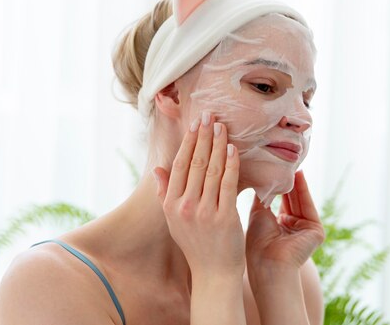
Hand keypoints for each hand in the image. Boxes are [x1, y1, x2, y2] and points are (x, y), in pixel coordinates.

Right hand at [155, 112, 244, 278]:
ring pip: (212, 169)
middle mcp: (185, 206)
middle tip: (209, 114)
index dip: (187, 142)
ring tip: (221, 125)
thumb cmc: (196, 245)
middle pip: (195, 163)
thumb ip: (165, 194)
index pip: (179, 166)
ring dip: (217, 144)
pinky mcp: (225, 217)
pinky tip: (232, 148)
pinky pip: (228, 184)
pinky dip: (230, 164)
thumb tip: (157, 170)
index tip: (194, 124)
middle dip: (203, 136)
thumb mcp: (173, 221)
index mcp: (171, 205)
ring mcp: (205, 211)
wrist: (214, 274)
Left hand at [245, 171, 324, 273]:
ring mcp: (306, 230)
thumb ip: (262, 196)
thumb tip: (260, 176)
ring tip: (290, 164)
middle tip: (283, 160)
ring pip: (300, 200)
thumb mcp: (258, 213)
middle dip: (287, 180)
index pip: (280, 200)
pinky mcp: (316, 231)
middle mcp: (294, 227)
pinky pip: (308, 206)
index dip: (276, 184)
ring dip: (295, 182)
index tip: (272, 167)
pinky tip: (298, 176)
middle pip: (292, 198)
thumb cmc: (257, 243)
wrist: (267, 263)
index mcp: (280, 227)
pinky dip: (303, 191)